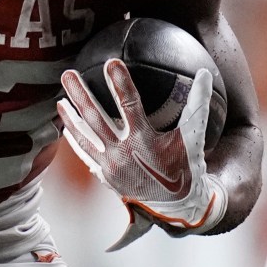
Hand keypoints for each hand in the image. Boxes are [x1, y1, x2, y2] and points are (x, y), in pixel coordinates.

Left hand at [57, 60, 221, 248]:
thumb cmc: (186, 166)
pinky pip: (85, 155)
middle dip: (80, 94)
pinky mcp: (105, 176)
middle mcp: (122, 153)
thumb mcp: (194, 136)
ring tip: (59, 100)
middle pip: (95, 118)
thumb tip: (207, 73)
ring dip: (70, 117)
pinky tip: (67, 127)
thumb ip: (198, 104)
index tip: (111, 63)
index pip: (129, 104)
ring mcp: (110, 166)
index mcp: (144, 139)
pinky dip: (75, 140)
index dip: (120, 82)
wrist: (176, 204)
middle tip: (67, 73)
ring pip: (84, 137)